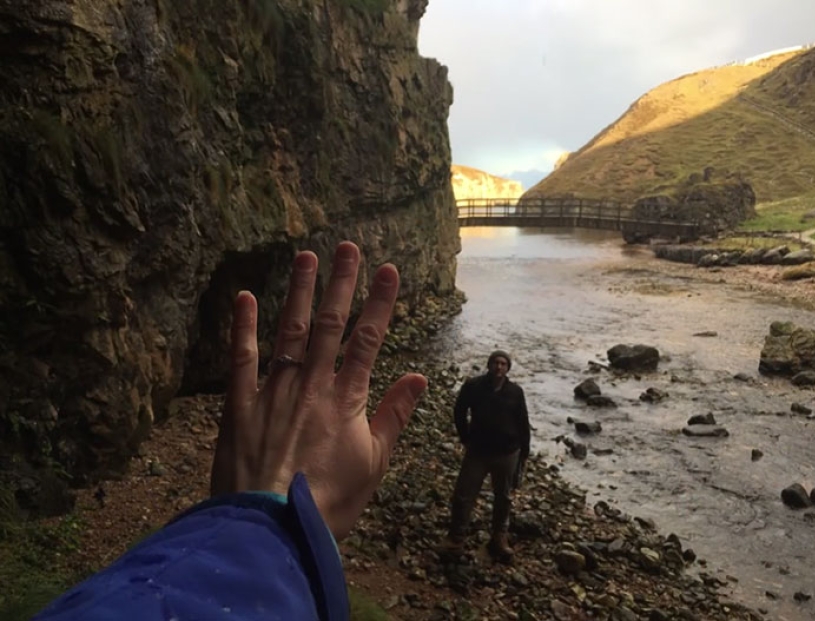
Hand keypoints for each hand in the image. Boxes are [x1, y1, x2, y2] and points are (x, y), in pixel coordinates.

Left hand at [210, 241, 427, 539]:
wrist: (270, 529)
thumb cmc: (328, 502)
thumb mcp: (373, 464)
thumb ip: (394, 417)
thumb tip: (419, 377)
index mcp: (346, 399)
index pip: (368, 340)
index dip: (379, 302)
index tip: (388, 269)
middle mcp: (311, 385)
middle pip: (328, 325)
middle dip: (340, 284)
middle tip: (346, 247)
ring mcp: (272, 392)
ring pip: (288, 331)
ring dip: (297, 292)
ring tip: (305, 257)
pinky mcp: (239, 406)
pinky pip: (240, 360)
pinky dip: (242, 328)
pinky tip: (243, 297)